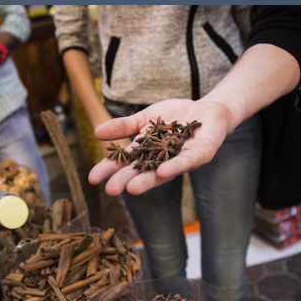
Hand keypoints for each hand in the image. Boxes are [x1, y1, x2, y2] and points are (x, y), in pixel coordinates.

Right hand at [89, 99, 233, 195]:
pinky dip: (175, 168)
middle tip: (110, 190)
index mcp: (147, 154)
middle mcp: (162, 162)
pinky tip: (163, 172)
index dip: (109, 170)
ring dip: (147, 181)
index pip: (124, 163)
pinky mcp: (200, 155)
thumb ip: (123, 127)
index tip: (92, 179)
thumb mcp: (144, 119)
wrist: (208, 110)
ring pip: (162, 172)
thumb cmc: (175, 117)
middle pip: (141, 172)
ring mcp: (181, 160)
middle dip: (126, 181)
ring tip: (132, 189)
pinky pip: (186, 162)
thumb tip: (96, 133)